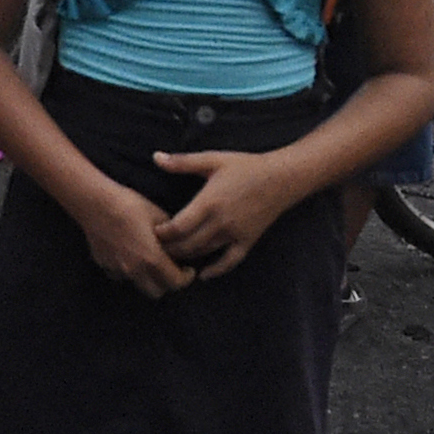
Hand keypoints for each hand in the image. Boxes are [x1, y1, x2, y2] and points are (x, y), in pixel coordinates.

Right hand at [59, 168, 192, 297]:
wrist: (96, 202)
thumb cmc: (130, 205)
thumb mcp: (159, 216)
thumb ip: (171, 236)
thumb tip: (176, 245)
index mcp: (152, 259)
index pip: (175, 282)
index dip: (186, 278)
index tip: (188, 269)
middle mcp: (134, 270)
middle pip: (157, 292)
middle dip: (167, 283)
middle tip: (170, 268)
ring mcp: (117, 269)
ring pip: (137, 284)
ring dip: (146, 278)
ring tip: (147, 261)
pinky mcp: (103, 264)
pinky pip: (120, 274)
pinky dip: (127, 270)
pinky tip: (127, 254)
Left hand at [150, 148, 307, 280]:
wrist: (282, 178)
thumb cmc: (246, 167)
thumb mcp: (213, 160)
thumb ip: (183, 162)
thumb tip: (155, 157)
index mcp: (208, 202)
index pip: (178, 227)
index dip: (161, 234)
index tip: (151, 232)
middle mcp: (220, 222)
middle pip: (187, 245)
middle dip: (169, 249)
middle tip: (155, 249)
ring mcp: (234, 234)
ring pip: (204, 253)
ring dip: (186, 258)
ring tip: (171, 258)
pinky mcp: (247, 241)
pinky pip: (230, 262)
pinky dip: (216, 271)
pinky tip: (203, 276)